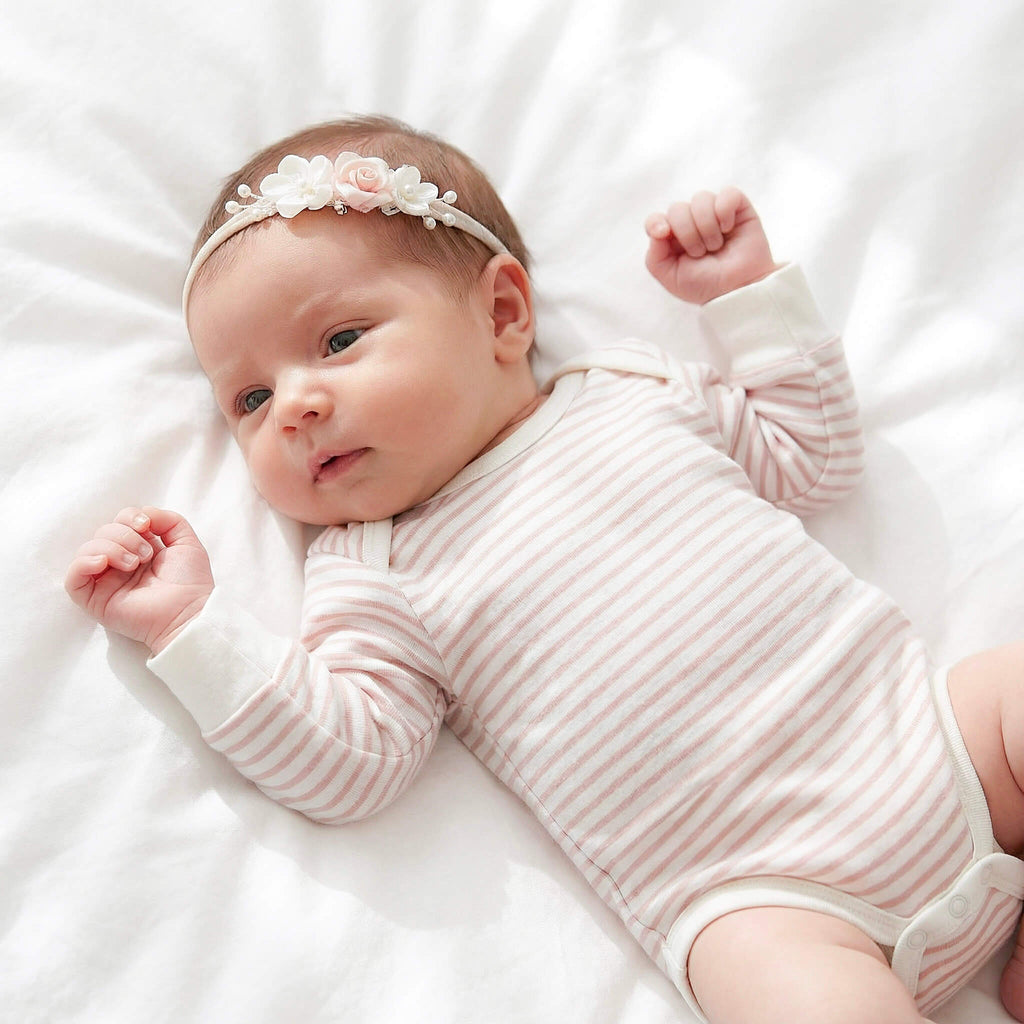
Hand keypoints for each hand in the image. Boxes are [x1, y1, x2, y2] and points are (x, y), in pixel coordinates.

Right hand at [65, 506, 213, 654]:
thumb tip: (143, 513)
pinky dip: (84, 563)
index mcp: (138, 548)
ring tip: (133, 564)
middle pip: (103, 532)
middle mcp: (119, 562)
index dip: (129, 517)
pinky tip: (103, 563)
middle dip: (124, 535)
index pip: (119, 521)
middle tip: (145, 555)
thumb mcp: (186, 541)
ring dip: (111, 548)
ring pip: (87, 550)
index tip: (147, 526)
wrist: (188, 611)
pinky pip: (72, 577)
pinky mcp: (94, 600)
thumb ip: (168, 519)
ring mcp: (105, 581)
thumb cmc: (190, 580)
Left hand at [644, 187, 779, 304]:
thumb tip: (658, 229)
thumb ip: (655, 256)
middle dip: (688, 234)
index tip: (664, 233)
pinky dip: (725, 211)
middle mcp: (691, 221)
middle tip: (701, 253)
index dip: (655, 222)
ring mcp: (713, 212)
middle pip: (677, 208)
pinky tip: (728, 228)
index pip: (655, 219)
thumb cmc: (705, 285)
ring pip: (701, 199)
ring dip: (707, 227)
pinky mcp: (737, 207)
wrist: (736, 290)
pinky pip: (728, 194)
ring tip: (716, 246)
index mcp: (672, 238)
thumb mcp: (671, 278)